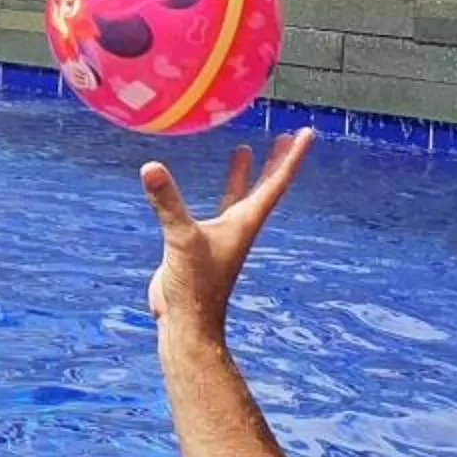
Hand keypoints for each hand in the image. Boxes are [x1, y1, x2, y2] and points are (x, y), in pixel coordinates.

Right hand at [142, 130, 311, 340]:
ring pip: (238, 196)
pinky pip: (213, 208)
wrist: (187, 322)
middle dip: (275, 162)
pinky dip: (212, 192)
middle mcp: (238, 226)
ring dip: (245, 174)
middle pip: (264, 187)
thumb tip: (150, 168)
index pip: (275, 183)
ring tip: (247, 149)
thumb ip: (167, 204)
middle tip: (285, 136)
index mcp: (244, 222)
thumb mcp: (181, 239)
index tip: (306, 133)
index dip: (291, 156)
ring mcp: (220, 234)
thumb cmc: (194, 287)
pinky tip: (206, 186)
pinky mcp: (198, 242)